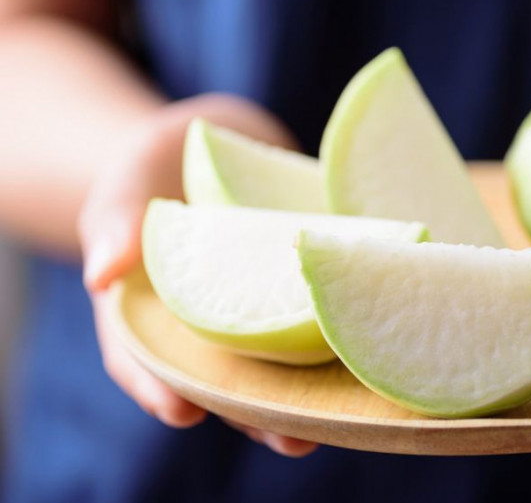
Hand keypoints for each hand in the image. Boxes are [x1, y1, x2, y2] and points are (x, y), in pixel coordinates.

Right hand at [79, 93, 318, 456]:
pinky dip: (342, 337)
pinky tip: (374, 348)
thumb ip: (114, 222)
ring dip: (308, 397)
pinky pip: (318, 320)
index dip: (159, 390)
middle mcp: (205, 327)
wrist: (213, 146)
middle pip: (223, 382)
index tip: (182, 412)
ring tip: (341, 421)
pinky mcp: (297, 293)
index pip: (145, 360)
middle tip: (292, 439)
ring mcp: (254, 314)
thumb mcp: (127, 183)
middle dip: (255, 416)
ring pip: (276, 367)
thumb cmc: (157, 167)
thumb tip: (102, 275)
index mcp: (151, 314)